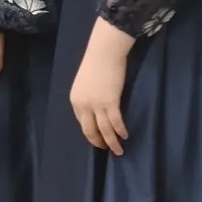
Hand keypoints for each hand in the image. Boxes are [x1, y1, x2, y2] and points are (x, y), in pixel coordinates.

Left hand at [70, 17, 133, 155]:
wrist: (104, 52)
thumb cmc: (96, 63)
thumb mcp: (85, 83)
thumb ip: (88, 96)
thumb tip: (96, 105)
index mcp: (75, 100)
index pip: (82, 122)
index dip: (90, 132)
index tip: (97, 137)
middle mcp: (83, 105)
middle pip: (90, 130)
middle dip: (98, 142)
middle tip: (106, 149)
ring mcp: (96, 105)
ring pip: (104, 130)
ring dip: (112, 142)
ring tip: (118, 150)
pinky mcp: (110, 102)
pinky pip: (115, 122)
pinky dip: (120, 131)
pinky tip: (125, 136)